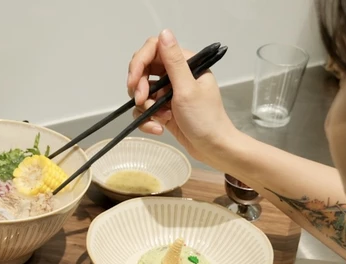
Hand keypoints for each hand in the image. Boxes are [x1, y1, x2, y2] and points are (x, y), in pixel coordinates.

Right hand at [126, 30, 238, 167]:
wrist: (212, 148)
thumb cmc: (205, 119)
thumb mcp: (187, 89)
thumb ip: (173, 62)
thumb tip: (165, 33)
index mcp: (185, 64)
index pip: (154, 50)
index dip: (139, 63)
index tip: (133, 82)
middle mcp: (176, 75)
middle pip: (143, 70)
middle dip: (139, 87)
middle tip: (142, 101)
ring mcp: (168, 93)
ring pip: (141, 92)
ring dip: (144, 106)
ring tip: (159, 118)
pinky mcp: (163, 109)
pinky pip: (144, 109)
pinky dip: (147, 119)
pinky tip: (159, 127)